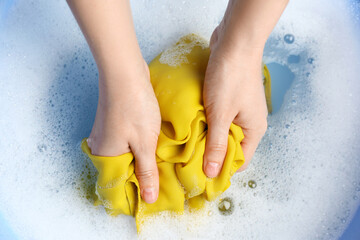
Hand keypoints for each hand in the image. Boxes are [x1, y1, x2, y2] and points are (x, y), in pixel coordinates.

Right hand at [87, 60, 160, 203]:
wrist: (125, 73)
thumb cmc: (134, 108)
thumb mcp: (145, 144)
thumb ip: (147, 172)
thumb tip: (149, 198)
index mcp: (105, 156)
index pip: (120, 184)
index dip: (138, 190)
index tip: (156, 193)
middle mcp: (101, 147)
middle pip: (124, 169)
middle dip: (143, 174)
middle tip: (164, 178)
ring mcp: (106, 134)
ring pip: (127, 155)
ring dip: (143, 159)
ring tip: (162, 164)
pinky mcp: (115, 123)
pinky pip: (128, 142)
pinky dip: (140, 146)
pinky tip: (154, 146)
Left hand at [203, 24, 267, 177]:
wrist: (234, 43)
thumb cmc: (231, 78)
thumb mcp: (221, 114)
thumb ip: (216, 144)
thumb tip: (212, 172)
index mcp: (254, 130)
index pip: (239, 160)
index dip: (222, 169)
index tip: (200, 173)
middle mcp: (249, 122)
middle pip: (230, 147)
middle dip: (211, 153)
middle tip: (189, 158)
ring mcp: (240, 110)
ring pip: (222, 132)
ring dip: (207, 137)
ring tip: (187, 142)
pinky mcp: (230, 99)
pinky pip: (218, 118)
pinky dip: (207, 122)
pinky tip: (192, 124)